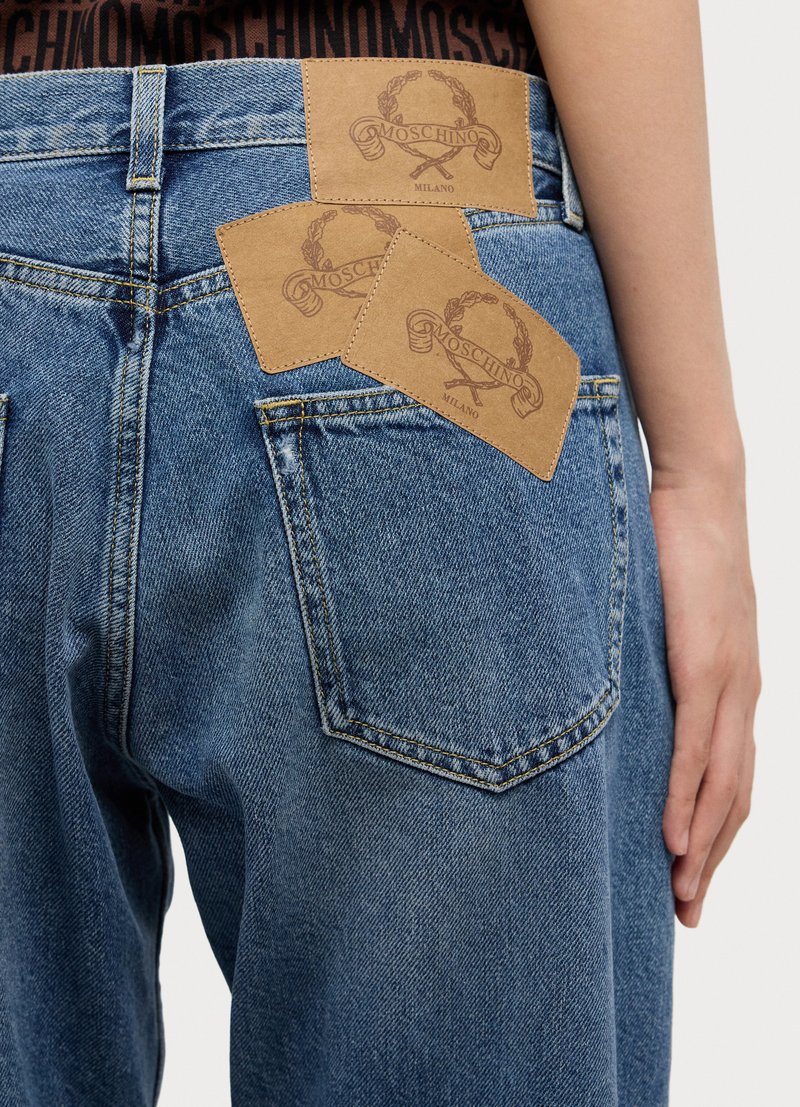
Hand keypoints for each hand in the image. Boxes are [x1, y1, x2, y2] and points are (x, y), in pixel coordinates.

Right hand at [651, 464, 759, 927]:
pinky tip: (673, 838)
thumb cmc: (675, 550)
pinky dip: (687, 799)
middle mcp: (742, 695)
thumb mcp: (662, 618)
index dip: (714, 834)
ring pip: (722, 786)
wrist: (701, 492)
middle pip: (734, 798)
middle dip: (713, 860)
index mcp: (733, 687)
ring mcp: (730, 683)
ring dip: (703, 847)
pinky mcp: (708, 665)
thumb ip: (651, 660)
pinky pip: (699, 748)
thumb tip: (612, 692)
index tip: (690, 878)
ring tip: (683, 895)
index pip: (730, 778)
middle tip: (688, 912)